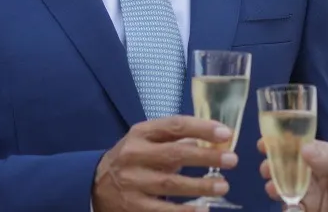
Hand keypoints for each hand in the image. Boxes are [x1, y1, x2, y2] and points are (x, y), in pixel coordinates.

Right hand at [92, 115, 236, 211]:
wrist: (95, 184)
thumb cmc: (134, 157)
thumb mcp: (149, 140)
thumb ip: (178, 139)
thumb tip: (217, 141)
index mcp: (141, 133)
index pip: (175, 126)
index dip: (202, 128)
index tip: (226, 134)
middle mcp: (134, 155)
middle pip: (174, 155)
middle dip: (205, 157)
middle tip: (232, 160)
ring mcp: (132, 182)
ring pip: (169, 185)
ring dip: (199, 186)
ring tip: (223, 186)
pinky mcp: (132, 206)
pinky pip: (161, 210)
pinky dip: (184, 211)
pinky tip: (203, 210)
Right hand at [259, 139, 327, 211]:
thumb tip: (303, 148)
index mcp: (322, 156)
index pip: (297, 146)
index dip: (280, 143)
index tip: (263, 143)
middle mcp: (312, 172)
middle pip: (286, 167)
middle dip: (272, 166)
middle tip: (265, 169)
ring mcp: (309, 192)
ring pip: (285, 187)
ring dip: (275, 186)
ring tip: (272, 188)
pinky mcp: (308, 209)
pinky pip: (291, 207)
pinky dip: (286, 206)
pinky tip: (288, 206)